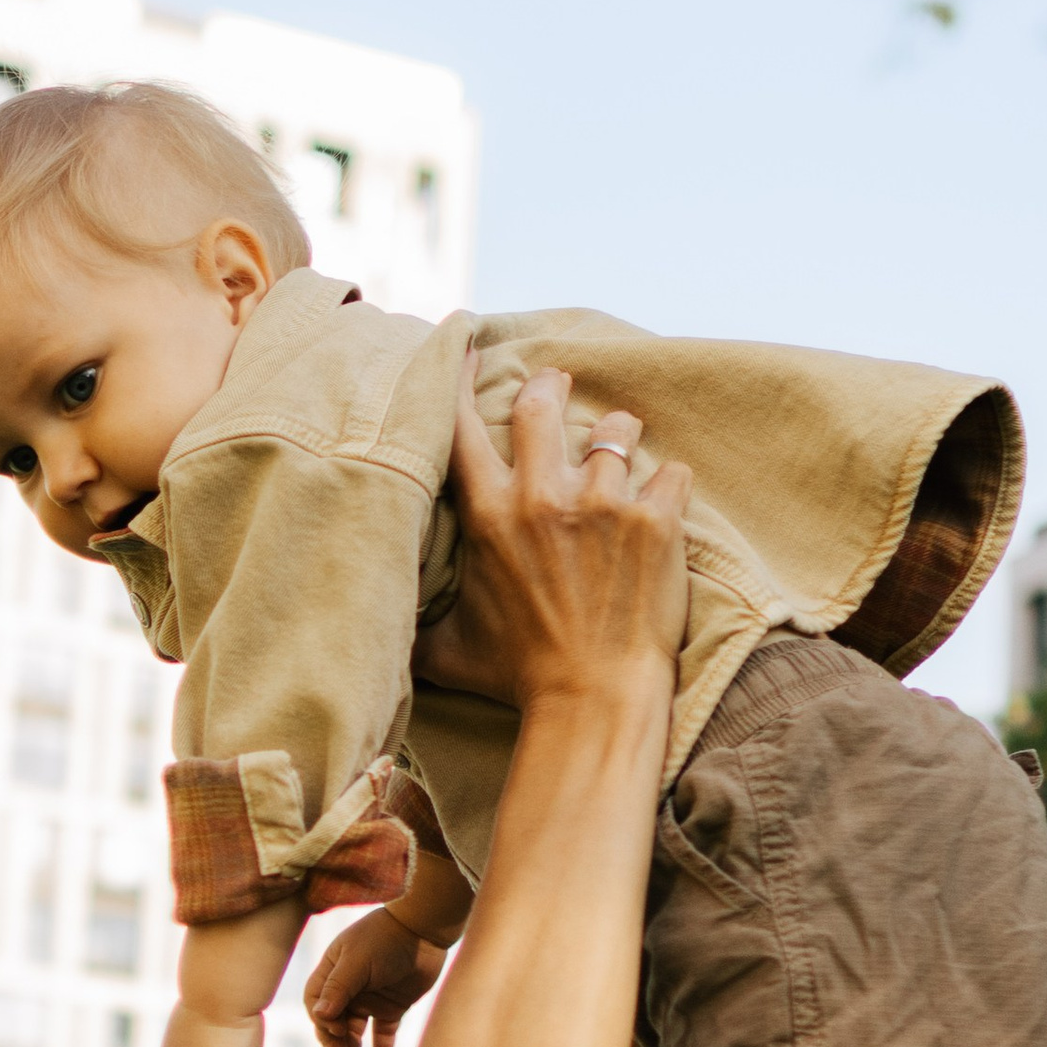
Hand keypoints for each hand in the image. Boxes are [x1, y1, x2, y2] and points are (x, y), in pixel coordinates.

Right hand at [306, 910, 444, 1046]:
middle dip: (336, 1044)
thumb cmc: (385, 938)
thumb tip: (319, 1016)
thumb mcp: (358, 961)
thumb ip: (339, 988)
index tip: (337, 1031)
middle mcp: (348, 989)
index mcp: (332, 973)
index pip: (317, 1005)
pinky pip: (383, 1034)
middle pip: (335, 1023)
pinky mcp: (393, 1007)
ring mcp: (370, 999)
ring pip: (356, 1033)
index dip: (323, 1022)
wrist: (425, 930)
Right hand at [414, 365, 689, 711]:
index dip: (459, 376)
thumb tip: (376, 625)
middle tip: (556, 383)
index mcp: (491, 514)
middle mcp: (544, 497)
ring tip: (618, 445)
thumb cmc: (519, 677)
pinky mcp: (656, 521)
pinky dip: (667, 484)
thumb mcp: (450, 650)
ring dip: (615, 435)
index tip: (465, 346)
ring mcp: (604, 504)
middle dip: (548, 385)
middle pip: (541, 403)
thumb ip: (414, 624)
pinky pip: (670, 472)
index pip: (462, 425)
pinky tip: (663, 501)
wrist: (594, 700)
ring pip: (615, 429)